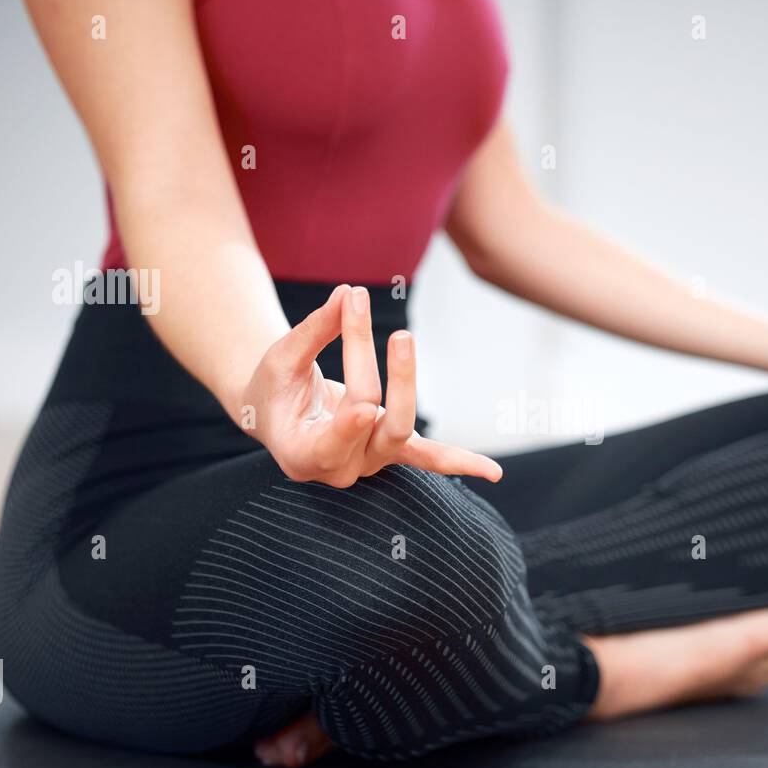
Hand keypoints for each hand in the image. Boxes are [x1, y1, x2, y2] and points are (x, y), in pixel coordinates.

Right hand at [241, 284, 501, 487]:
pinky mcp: (393, 448)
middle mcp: (341, 468)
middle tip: (384, 325)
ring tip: (402, 338)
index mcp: (303, 456)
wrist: (276, 413)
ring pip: (403, 430)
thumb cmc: (273, 389)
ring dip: (407, 380)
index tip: (361, 406)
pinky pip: (428, 458)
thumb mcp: (280, 359)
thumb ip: (314, 332)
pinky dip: (460, 462)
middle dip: (382, 373)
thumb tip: (348, 294)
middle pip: (377, 422)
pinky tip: (494, 473)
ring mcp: (372, 460)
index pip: (334, 438)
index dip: (349, 426)